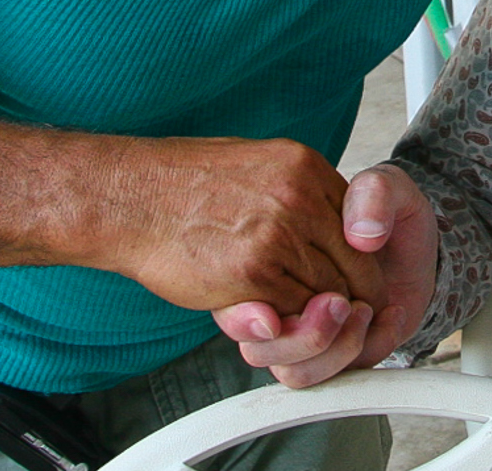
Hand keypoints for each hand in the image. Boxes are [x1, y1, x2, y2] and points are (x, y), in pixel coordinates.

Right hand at [111, 138, 387, 319]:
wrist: (130, 196)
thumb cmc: (184, 186)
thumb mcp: (258, 168)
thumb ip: (299, 196)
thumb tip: (334, 230)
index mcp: (305, 167)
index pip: (360, 227)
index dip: (356, 261)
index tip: (348, 280)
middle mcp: (299, 197)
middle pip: (356, 265)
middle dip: (349, 295)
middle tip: (336, 313)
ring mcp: (278, 235)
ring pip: (329, 294)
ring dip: (317, 314)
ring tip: (296, 315)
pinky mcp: (254, 274)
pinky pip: (295, 313)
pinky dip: (287, 323)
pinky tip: (267, 315)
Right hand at [214, 164, 438, 387]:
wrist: (418, 242)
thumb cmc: (390, 212)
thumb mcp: (385, 185)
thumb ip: (373, 194)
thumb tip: (362, 235)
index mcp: (272, 249)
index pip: (250, 289)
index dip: (266, 309)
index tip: (295, 309)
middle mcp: (276, 293)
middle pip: (262, 342)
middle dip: (308, 333)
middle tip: (343, 304)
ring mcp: (298, 326)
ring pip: (289, 370)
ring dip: (330, 348)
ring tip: (364, 310)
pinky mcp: (327, 351)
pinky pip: (322, 376)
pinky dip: (358, 353)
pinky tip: (389, 316)